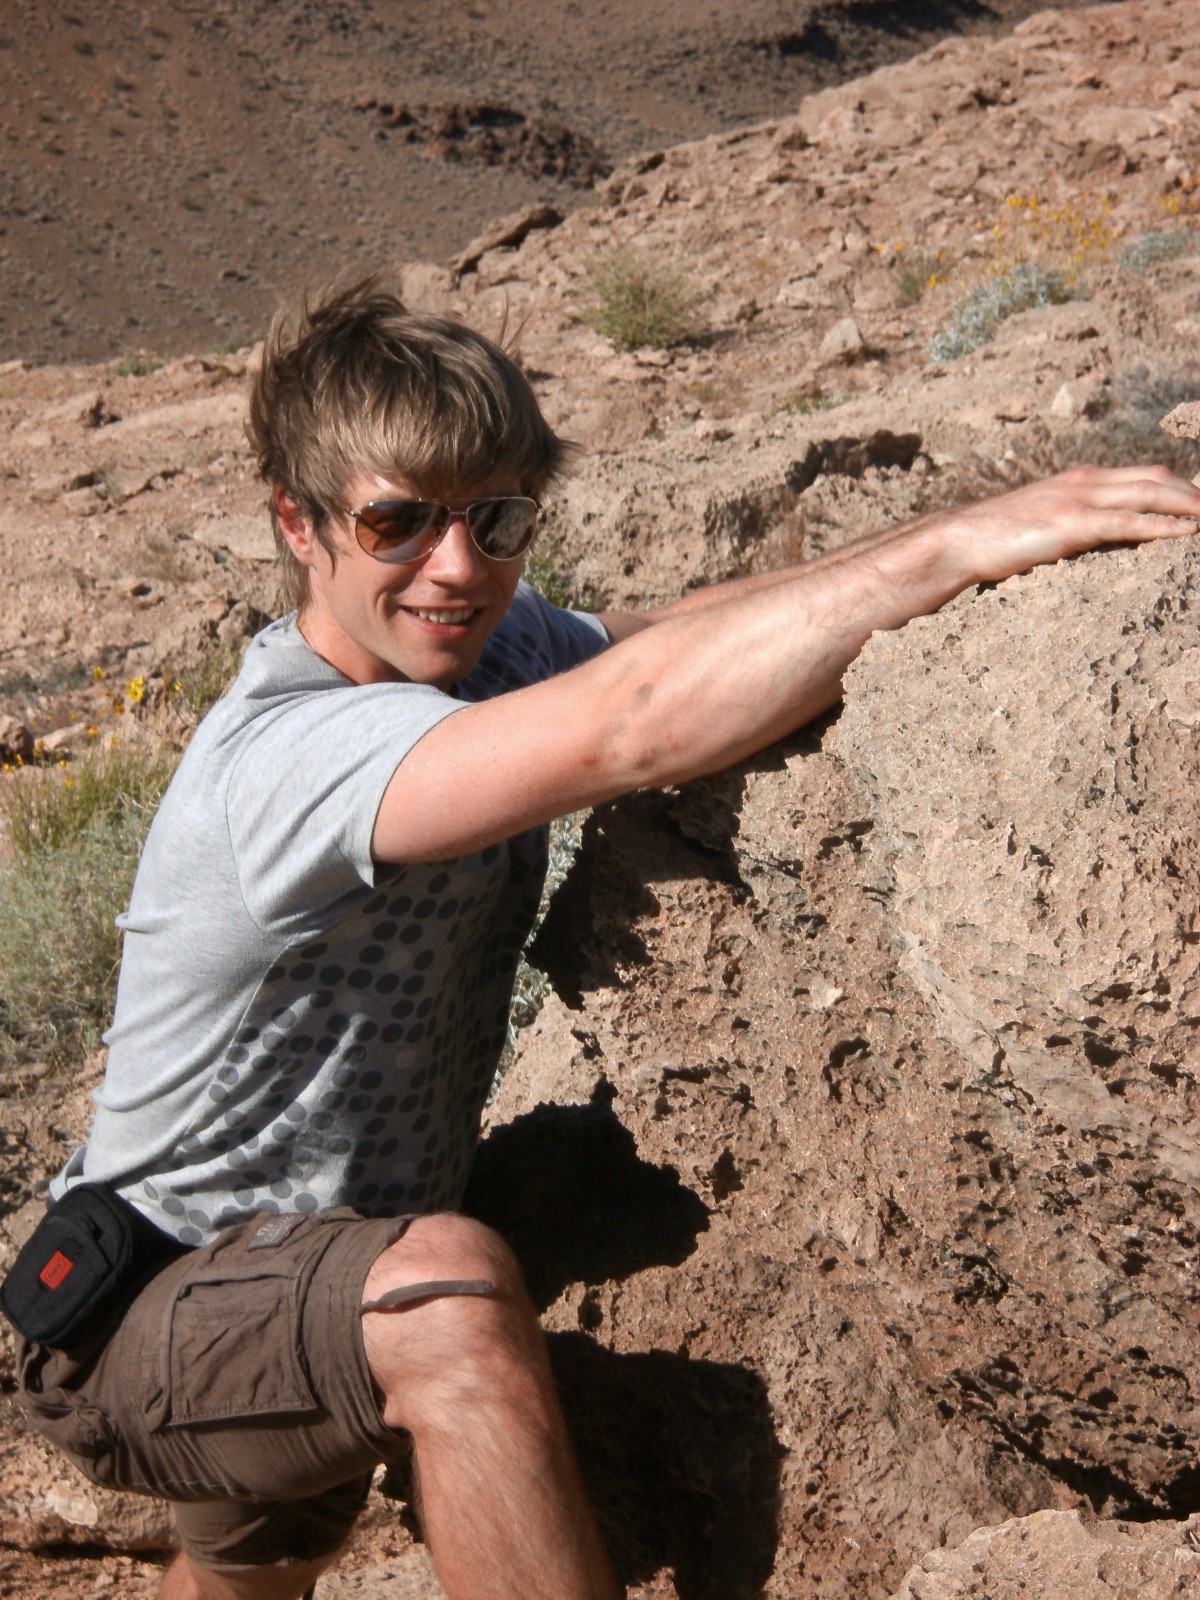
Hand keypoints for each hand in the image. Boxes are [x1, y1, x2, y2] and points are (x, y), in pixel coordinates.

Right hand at [929, 464, 1199, 586]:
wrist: (956, 539)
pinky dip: (1165, 527)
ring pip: (1153, 494)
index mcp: (1078, 481)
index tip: (1198, 504)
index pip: (1141, 476)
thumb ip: (1066, 525)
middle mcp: (1085, 482)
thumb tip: (1083, 544)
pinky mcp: (1074, 523)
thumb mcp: (1037, 524)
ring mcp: (1080, 500)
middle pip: (1157, 479)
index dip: (1177, 488)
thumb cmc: (990, 539)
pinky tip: (1189, 535)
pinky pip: (1131, 523)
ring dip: (1190, 506)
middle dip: (1193, 494)